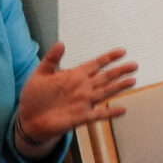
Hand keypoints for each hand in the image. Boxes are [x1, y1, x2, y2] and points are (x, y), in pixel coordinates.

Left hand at [15, 44, 134, 153]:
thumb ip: (51, 59)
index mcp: (75, 76)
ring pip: (106, 92)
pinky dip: (110, 113)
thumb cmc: (33, 97)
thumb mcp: (39, 75)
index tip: (122, 51)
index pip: (96, 64)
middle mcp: (83, 88)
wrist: (27, 120)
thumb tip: (61, 43)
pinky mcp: (81, 117)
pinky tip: (122, 110)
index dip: (109, 57)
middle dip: (120, 70)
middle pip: (106, 77)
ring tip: (133, 80)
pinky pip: (98, 115)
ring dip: (119, 87)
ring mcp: (83, 102)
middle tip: (134, 65)